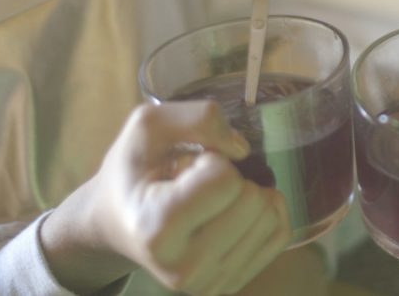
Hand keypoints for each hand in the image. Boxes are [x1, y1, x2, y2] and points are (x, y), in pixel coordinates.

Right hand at [41, 101, 290, 294]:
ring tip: (212, 199)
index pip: (225, 181)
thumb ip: (197, 118)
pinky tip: (234, 209)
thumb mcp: (149, 126)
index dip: (213, 159)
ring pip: (271, 216)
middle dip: (234, 177)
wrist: (118, 223)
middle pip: (254, 199)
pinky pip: (280, 233)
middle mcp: (183, 269)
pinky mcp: (232, 284)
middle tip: (200, 183)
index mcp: (155, 229)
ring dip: (248, 193)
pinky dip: (265, 211)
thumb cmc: (135, 171)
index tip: (187, 166)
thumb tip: (242, 148)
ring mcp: (210, 283)